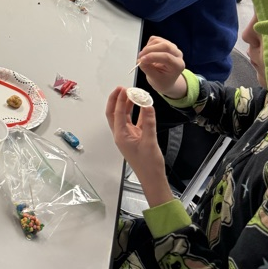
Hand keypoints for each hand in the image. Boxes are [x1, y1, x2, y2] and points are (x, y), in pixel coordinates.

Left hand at [105, 87, 168, 201]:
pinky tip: (143, 107)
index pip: (117, 113)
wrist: (152, 179)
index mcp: (120, 136)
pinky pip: (134, 122)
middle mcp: (121, 135)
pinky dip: (137, 113)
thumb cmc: (148, 165)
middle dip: (117, 100)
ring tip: (132, 94)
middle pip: (114, 113)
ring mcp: (128, 136)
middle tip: (123, 89)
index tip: (124, 89)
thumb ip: (148, 122)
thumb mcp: (149, 141)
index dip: (120, 100)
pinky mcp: (135, 138)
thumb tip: (147, 106)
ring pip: (124, 117)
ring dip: (127, 105)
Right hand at [136, 36, 187, 98]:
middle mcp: (178, 54)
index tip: (141, 60)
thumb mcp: (154, 79)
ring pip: (158, 41)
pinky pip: (155, 39)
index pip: (167, 57)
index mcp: (178, 65)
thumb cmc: (162, 80)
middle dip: (149, 50)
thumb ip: (148, 69)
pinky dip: (148, 45)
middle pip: (165, 46)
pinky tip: (147, 53)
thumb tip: (140, 60)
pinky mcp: (166, 43)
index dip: (153, 57)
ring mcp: (172, 47)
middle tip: (140, 57)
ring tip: (143, 57)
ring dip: (147, 48)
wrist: (166, 79)